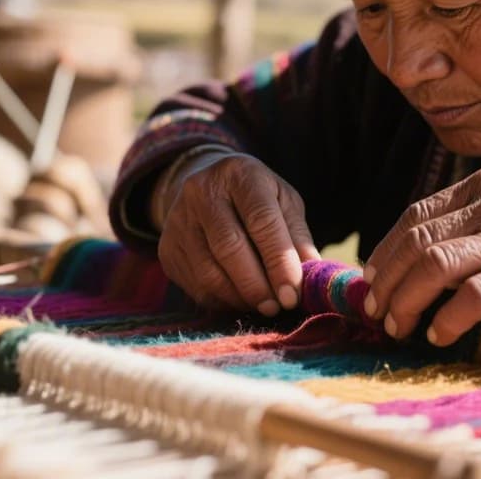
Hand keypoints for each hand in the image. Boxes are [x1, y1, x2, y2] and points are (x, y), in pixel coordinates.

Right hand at [156, 152, 319, 314]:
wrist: (208, 188)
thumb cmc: (257, 199)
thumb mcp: (284, 203)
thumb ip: (298, 237)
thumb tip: (312, 275)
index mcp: (240, 174)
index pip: (260, 220)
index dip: (278, 260)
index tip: (293, 292)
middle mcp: (202, 192)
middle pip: (229, 247)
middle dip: (258, 284)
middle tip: (278, 307)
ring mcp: (178, 220)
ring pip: (208, 271)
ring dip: (240, 297)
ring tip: (264, 305)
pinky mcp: (167, 249)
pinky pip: (195, 285)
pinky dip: (222, 301)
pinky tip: (240, 300)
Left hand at [363, 166, 480, 345]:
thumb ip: (475, 216)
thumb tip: (426, 251)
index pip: (415, 216)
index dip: (386, 249)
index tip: (372, 276)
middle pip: (416, 243)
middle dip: (387, 281)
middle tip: (376, 310)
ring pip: (434, 266)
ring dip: (406, 301)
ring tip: (397, 327)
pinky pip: (473, 296)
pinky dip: (447, 318)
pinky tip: (438, 334)